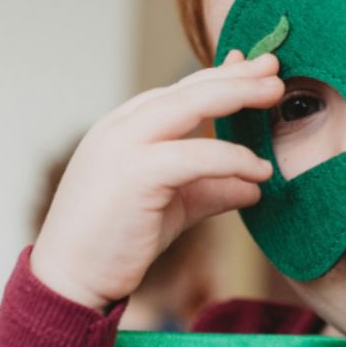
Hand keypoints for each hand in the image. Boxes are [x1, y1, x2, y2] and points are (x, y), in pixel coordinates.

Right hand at [31, 50, 282, 310]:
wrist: (69, 280)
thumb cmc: (115, 242)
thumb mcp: (173, 206)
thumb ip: (210, 188)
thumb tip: (254, 186)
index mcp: (124, 127)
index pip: (179, 91)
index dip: (221, 76)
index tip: (256, 68)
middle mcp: (121, 127)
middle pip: (188, 88)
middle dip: (237, 74)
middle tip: (275, 66)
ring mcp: (124, 146)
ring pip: (190, 105)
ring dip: (238, 95)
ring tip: (276, 94)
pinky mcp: (134, 174)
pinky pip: (195, 156)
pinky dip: (232, 158)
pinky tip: (259, 170)